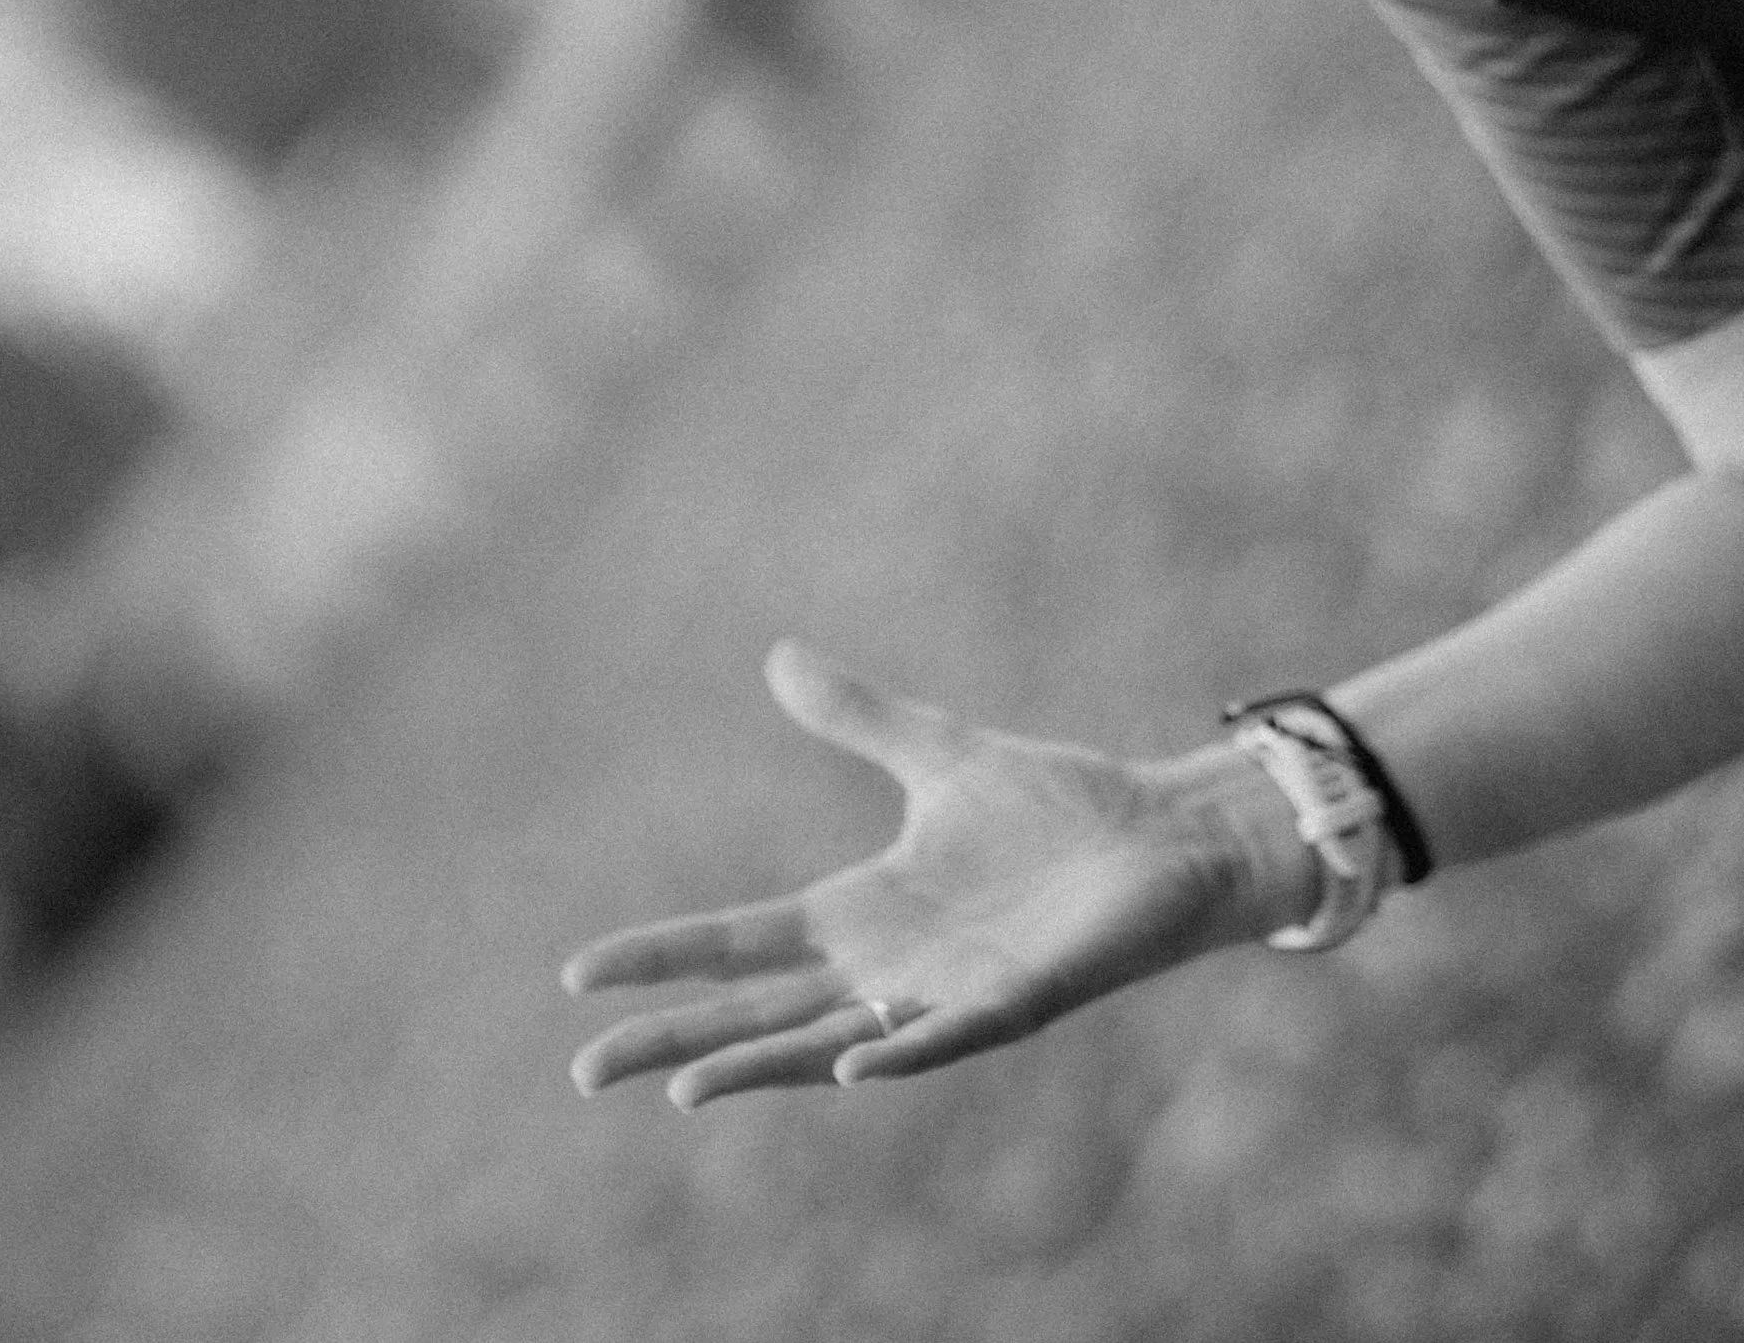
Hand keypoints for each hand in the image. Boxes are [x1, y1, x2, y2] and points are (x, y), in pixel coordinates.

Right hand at [561, 640, 1313, 1106]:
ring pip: (834, 1044)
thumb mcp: (941, 752)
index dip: (665, 955)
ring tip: (684, 1087)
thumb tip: (778, 655)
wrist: (1166, 835)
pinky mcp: (1021, 1000)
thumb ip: (860, 715)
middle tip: (585, 1070)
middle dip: (676, 1040)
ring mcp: (950, 991)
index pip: (740, 944)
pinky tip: (852, 1064)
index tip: (578, 972)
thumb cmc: (1059, 807)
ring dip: (764, 1067)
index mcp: (865, 912)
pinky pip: (949, 1038)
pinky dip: (900, 1052)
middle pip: (762, 1013)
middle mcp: (893, 967)